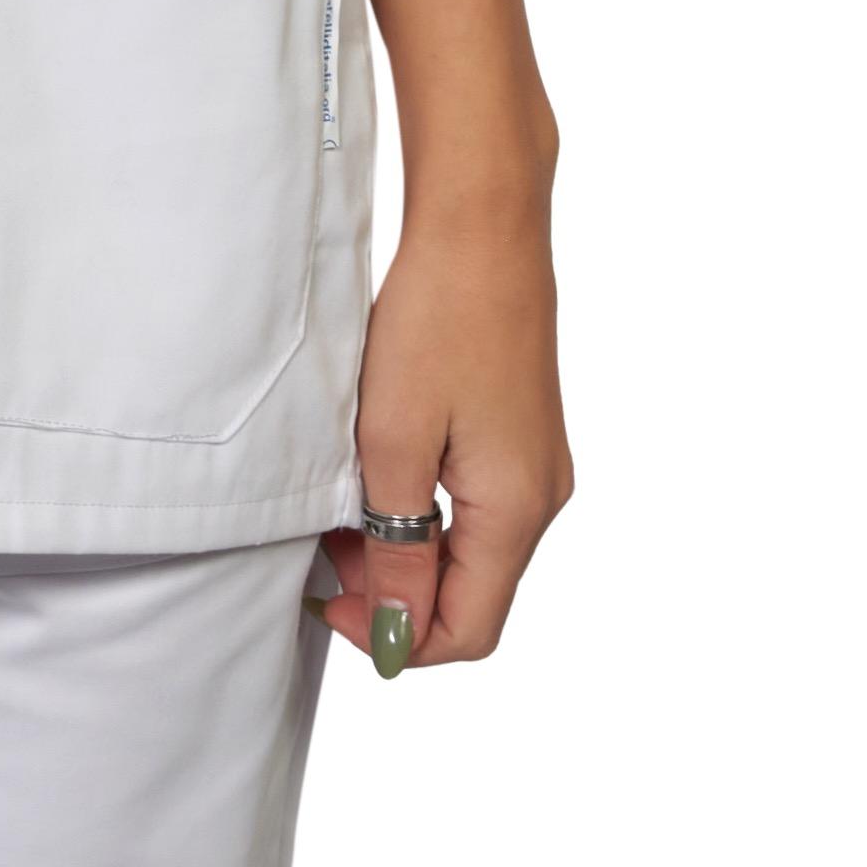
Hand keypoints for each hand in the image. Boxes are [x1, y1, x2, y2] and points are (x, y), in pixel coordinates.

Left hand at [316, 171, 571, 675]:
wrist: (482, 229)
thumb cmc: (436, 322)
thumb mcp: (393, 446)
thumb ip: (399, 549)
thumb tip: (401, 634)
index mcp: (516, 511)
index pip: (467, 631)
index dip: (397, 637)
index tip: (332, 600)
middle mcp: (541, 498)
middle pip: (471, 597)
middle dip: (394, 592)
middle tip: (325, 552)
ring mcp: (536, 468)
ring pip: (469, 553)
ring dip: (403, 550)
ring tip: (340, 510)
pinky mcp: (521, 439)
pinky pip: (475, 508)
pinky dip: (422, 512)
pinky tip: (375, 476)